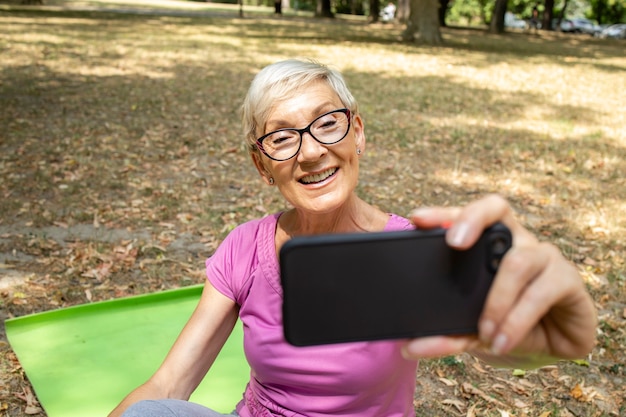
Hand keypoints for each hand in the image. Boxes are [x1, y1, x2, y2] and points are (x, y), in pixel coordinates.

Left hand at [401, 195, 595, 366]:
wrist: (546, 349)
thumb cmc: (503, 324)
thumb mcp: (470, 328)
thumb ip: (445, 332)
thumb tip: (412, 345)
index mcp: (487, 243)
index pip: (466, 215)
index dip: (444, 212)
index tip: (418, 219)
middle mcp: (516, 240)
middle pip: (497, 208)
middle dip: (472, 220)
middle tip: (453, 243)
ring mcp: (545, 256)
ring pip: (518, 261)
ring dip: (496, 302)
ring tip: (484, 333)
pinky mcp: (568, 280)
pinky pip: (540, 292)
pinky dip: (517, 321)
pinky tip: (503, 342)